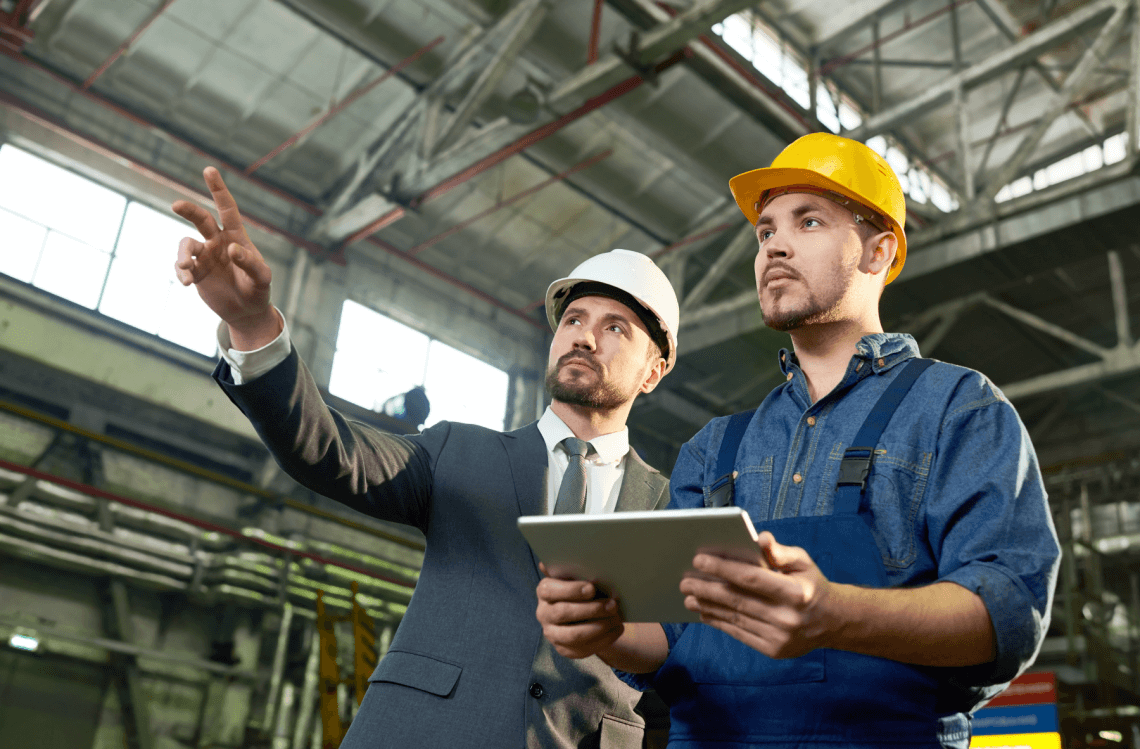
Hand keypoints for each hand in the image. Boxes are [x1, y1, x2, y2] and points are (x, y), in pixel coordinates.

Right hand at [172, 167, 278, 348]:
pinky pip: (182, 267)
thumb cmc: (258, 289)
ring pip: (187, 245)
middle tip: (176, 205)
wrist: (247, 311)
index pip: (227, 209)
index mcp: (237, 237)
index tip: (209, 170)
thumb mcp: (262, 277)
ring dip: (184, 254)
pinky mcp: (196, 273)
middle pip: (200, 219)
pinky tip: (185, 282)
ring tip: (187, 267)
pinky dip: (181, 272)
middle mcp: (218, 242)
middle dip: (188, 210)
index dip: (218, 190)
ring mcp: (206, 257)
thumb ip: (249, 262)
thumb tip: (231, 249)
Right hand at [535, 563, 624, 658]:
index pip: (550, 590)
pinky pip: (583, 649)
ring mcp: (553, 633)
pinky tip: (617, 629)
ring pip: (573, 635)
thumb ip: (576, 569)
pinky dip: (603, 639)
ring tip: (617, 618)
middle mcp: (544, 613)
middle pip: (563, 613)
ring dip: (599, 627)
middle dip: (591, 609)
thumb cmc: (584, 589)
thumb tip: (572, 556)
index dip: (571, 590)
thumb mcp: (579, 577)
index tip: (592, 588)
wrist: (588, 613)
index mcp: (545, 591)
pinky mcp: (564, 649)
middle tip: (612, 605)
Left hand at [679, 531, 835, 658]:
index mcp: (796, 592)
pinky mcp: (773, 650)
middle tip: (684, 581)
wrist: (832, 622)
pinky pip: (739, 634)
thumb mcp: (803, 562)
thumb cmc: (811, 584)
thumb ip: (781, 551)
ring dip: (708, 606)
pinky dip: (719, 622)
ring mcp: (780, 637)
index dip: (723, 568)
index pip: (751, 578)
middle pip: (738, 600)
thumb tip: (760, 538)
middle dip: (707, 589)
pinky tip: (705, 612)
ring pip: (735, 618)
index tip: (699, 560)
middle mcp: (787, 618)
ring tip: (689, 597)